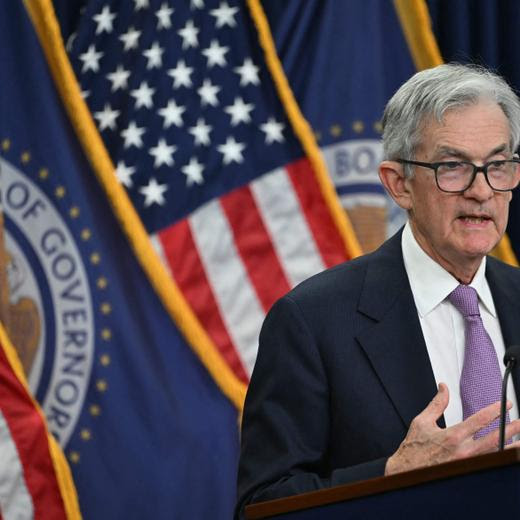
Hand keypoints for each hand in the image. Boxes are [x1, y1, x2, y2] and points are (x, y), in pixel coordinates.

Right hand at [385, 383, 519, 474]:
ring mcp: (467, 464)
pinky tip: (505, 452)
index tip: (505, 404)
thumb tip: (443, 388)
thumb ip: (437, 404)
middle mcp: (463, 451)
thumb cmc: (413, 449)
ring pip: (495, 454)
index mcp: (452, 436)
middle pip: (495, 439)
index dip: (496, 410)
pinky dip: (498, 456)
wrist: (407, 472)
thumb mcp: (422, 421)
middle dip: (511, 429)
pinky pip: (488, 463)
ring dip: (509, 445)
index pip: (480, 420)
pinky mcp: (467, 471)